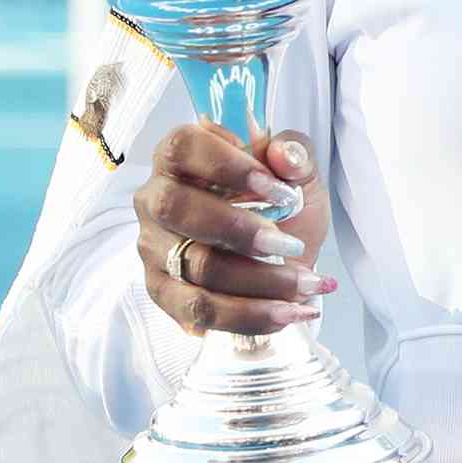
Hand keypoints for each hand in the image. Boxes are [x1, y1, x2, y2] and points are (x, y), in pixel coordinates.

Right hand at [135, 124, 333, 335]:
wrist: (285, 254)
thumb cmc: (282, 204)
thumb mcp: (298, 173)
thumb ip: (295, 154)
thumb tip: (283, 156)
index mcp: (180, 157)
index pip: (183, 147)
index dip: (229, 166)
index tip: (280, 190)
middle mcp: (155, 200)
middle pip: (177, 209)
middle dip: (242, 231)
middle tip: (291, 244)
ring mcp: (154, 248)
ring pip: (197, 267)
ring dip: (260, 280)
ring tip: (306, 283)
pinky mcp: (164, 292)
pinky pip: (200, 310)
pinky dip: (251, 315)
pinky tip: (290, 312)